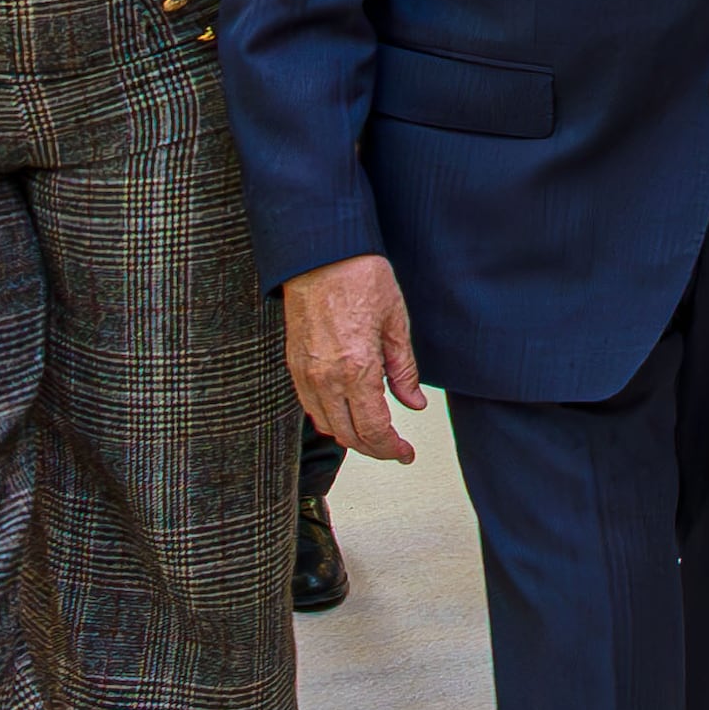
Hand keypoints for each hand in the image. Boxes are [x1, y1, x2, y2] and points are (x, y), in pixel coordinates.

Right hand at [285, 253, 426, 464]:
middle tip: (395, 449)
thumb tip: (414, 403)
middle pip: (348, 435)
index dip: (391, 449)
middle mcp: (325, 377)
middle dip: (374, 448)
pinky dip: (330, 418)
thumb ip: (404, 370)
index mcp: (356, 368)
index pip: (373, 429)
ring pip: (326, 425)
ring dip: (351, 436)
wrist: (321, 255)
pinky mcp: (294, 365)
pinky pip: (310, 406)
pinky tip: (349, 412)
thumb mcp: (396, 324)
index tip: (405, 453)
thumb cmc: (360, 279)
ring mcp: (305, 373)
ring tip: (375, 433)